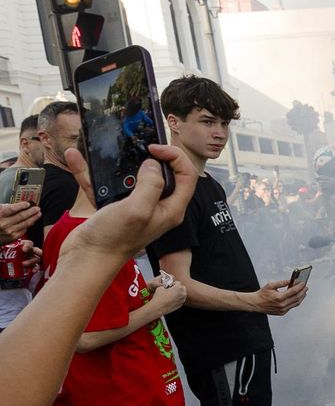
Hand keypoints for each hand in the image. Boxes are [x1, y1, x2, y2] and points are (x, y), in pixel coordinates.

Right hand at [0, 202, 39, 244]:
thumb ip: (5, 208)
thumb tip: (17, 206)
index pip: (12, 209)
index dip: (21, 205)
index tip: (27, 203)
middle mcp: (4, 223)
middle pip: (21, 216)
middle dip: (31, 211)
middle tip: (37, 208)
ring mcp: (9, 231)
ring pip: (25, 223)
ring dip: (33, 218)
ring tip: (38, 214)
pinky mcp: (12, 237)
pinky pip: (23, 230)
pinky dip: (28, 225)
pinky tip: (32, 222)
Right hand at [57, 145, 197, 262]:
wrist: (86, 261)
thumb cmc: (114, 240)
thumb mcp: (139, 209)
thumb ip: (151, 184)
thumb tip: (153, 164)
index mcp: (170, 209)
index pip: (186, 176)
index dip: (175, 157)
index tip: (154, 148)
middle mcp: (157, 207)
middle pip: (163, 174)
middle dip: (152, 156)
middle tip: (138, 145)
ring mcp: (135, 207)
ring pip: (131, 177)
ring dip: (118, 162)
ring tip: (107, 147)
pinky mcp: (114, 208)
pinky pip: (106, 185)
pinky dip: (93, 173)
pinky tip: (77, 159)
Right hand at [146, 278, 187, 317]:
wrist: (158, 308)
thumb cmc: (159, 297)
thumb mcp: (161, 287)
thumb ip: (166, 286)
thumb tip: (167, 286)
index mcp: (179, 288)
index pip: (178, 283)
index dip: (173, 283)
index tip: (169, 286)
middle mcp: (183, 294)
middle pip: (182, 288)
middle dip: (178, 288)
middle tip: (171, 289)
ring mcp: (182, 300)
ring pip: (182, 294)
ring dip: (178, 293)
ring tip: (171, 295)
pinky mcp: (181, 305)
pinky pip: (180, 299)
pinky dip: (177, 298)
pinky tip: (171, 300)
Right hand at [252, 280, 307, 314]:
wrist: (256, 304)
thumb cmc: (262, 294)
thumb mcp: (271, 285)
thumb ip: (282, 282)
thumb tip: (291, 280)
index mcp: (279, 298)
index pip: (293, 291)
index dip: (300, 287)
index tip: (303, 283)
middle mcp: (282, 305)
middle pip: (297, 298)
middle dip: (303, 292)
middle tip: (306, 287)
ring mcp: (282, 310)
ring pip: (296, 303)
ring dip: (301, 297)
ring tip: (303, 292)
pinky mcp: (282, 312)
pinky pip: (292, 307)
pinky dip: (295, 302)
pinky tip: (297, 297)